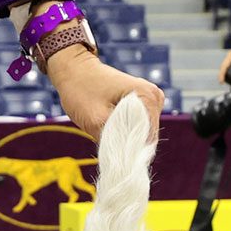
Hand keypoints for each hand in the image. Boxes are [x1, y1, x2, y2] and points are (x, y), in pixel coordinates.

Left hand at [47, 47, 163, 141]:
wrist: (74, 69)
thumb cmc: (81, 90)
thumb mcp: (94, 120)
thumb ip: (113, 141)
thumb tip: (124, 160)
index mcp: (148, 97)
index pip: (147, 139)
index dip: (128, 151)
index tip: (109, 149)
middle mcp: (155, 97)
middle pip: (146, 137)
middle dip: (125, 143)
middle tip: (102, 135)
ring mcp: (151, 99)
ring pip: (141, 133)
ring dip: (123, 137)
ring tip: (103, 126)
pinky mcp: (143, 103)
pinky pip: (137, 126)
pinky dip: (122, 131)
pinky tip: (108, 123)